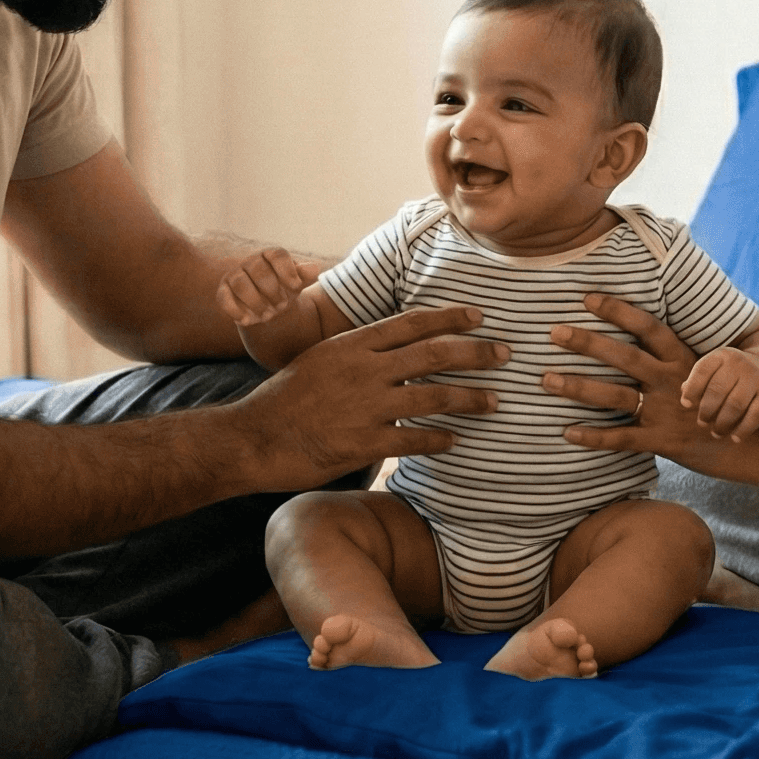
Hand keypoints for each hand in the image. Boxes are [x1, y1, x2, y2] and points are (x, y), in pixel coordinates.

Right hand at [216, 247, 312, 326]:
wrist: (267, 305)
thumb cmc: (284, 290)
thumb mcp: (296, 283)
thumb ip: (304, 276)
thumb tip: (314, 269)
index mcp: (270, 256)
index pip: (278, 255)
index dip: (288, 270)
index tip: (297, 287)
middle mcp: (251, 262)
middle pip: (259, 270)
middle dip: (272, 290)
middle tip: (282, 306)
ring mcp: (235, 275)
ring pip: (241, 284)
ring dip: (255, 302)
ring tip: (267, 316)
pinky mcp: (223, 291)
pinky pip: (223, 298)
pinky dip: (234, 310)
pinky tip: (247, 321)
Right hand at [230, 304, 507, 490]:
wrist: (254, 436)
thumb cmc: (286, 398)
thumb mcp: (319, 358)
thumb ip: (356, 352)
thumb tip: (389, 349)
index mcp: (353, 344)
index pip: (412, 323)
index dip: (450, 318)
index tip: (479, 316)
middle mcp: (364, 369)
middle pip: (434, 353)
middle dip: (475, 352)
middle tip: (504, 354)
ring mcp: (366, 405)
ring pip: (433, 395)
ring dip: (469, 397)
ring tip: (493, 401)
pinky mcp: (365, 441)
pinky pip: (415, 438)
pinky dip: (440, 438)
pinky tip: (455, 440)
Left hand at [537, 294, 758, 474]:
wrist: (754, 445)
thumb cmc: (720, 405)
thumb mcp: (700, 373)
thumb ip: (669, 358)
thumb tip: (639, 336)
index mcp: (682, 359)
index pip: (647, 326)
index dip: (618, 310)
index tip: (587, 297)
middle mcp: (672, 381)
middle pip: (624, 356)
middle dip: (587, 342)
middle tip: (554, 331)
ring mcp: (667, 411)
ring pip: (615, 396)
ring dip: (578, 387)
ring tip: (546, 380)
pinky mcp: (663, 441)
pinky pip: (622, 438)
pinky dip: (593, 436)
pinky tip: (567, 432)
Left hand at [680, 346, 758, 442]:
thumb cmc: (730, 375)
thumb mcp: (714, 371)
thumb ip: (697, 382)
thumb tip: (685, 399)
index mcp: (722, 355)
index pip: (702, 370)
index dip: (692, 389)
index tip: (686, 405)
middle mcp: (740, 363)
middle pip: (717, 390)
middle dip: (706, 411)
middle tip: (702, 423)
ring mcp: (757, 377)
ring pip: (735, 405)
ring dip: (722, 423)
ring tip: (716, 432)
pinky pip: (755, 415)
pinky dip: (743, 430)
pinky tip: (735, 438)